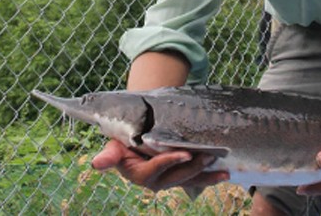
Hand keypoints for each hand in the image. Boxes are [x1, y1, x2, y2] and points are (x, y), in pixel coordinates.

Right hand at [91, 139, 228, 193]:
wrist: (132, 138)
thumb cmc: (122, 140)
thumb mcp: (113, 147)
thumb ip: (109, 156)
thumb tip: (96, 164)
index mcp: (139, 175)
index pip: (156, 170)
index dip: (170, 162)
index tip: (185, 153)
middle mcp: (155, 182)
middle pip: (176, 177)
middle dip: (193, 167)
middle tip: (208, 155)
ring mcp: (169, 180)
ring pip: (188, 180)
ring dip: (206, 176)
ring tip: (222, 170)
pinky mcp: (179, 176)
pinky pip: (195, 179)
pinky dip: (209, 177)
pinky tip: (223, 174)